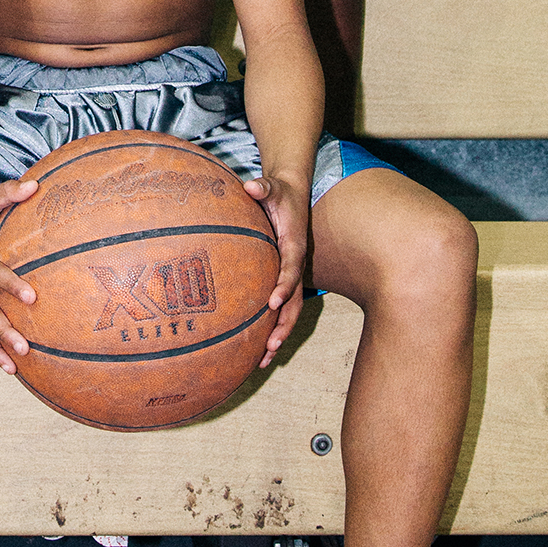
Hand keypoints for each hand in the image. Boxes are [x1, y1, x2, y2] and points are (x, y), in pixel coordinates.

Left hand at [243, 173, 310, 365]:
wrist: (292, 195)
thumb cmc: (279, 193)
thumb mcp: (273, 187)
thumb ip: (263, 187)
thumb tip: (251, 185)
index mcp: (294, 246)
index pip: (291, 269)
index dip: (284, 286)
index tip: (272, 302)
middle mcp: (296, 265)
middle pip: (294, 302)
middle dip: (283, 325)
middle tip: (270, 346)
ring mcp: (292, 275)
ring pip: (289, 311)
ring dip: (279, 335)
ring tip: (263, 361)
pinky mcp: (285, 280)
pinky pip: (281, 308)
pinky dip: (272, 328)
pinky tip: (258, 349)